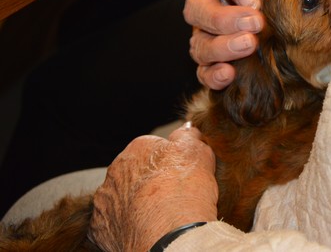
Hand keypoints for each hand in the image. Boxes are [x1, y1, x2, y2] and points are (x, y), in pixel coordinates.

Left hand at [89, 124, 217, 251]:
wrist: (168, 234)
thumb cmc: (184, 190)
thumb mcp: (197, 151)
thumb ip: (188, 136)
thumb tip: (186, 130)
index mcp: (138, 148)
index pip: (154, 149)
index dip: (171, 163)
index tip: (183, 176)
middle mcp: (115, 171)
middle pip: (135, 173)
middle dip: (150, 182)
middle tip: (172, 195)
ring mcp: (105, 200)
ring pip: (122, 198)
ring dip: (135, 203)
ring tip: (158, 216)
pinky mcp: (99, 228)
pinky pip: (113, 223)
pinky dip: (125, 226)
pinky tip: (143, 229)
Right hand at [183, 0, 287, 89]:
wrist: (279, 20)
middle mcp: (204, 4)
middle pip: (198, 10)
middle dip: (225, 18)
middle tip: (256, 23)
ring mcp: (204, 36)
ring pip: (199, 43)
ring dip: (222, 47)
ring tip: (249, 46)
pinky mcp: (211, 63)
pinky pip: (203, 72)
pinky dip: (213, 75)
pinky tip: (229, 75)